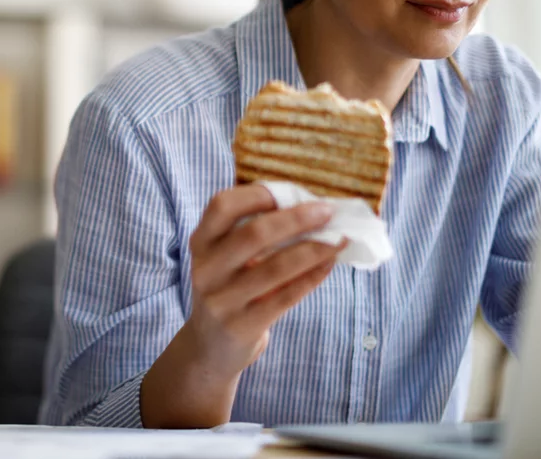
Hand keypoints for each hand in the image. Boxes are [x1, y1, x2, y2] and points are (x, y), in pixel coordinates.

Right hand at [184, 184, 343, 378]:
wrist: (210, 347)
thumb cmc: (229, 289)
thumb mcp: (225, 259)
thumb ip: (254, 234)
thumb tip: (310, 208)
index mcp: (201, 243)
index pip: (222, 206)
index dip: (257, 194)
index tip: (291, 191)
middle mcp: (206, 269)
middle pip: (254, 234)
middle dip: (296, 219)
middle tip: (328, 212)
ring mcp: (222, 300)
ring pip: (275, 267)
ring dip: (314, 249)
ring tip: (339, 238)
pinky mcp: (242, 326)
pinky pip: (285, 296)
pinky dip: (312, 277)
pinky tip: (329, 264)